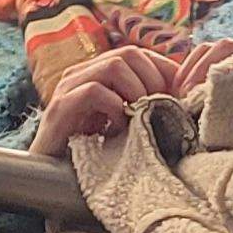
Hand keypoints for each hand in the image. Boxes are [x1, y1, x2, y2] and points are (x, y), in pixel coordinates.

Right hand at [28, 40, 232, 158]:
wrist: (50, 179)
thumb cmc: (92, 153)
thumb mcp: (125, 124)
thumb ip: (143, 106)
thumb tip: (182, 95)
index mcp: (98, 73)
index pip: (139, 54)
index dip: (163, 71)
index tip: (178, 98)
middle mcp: (82, 73)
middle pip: (129, 53)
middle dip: (153, 80)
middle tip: (160, 109)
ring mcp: (68, 88)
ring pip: (113, 65)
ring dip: (136, 91)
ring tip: (140, 117)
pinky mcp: (59, 108)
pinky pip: (95, 91)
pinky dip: (115, 108)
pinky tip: (120, 129)